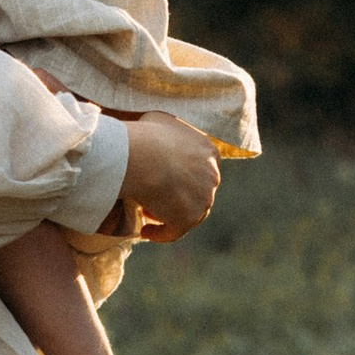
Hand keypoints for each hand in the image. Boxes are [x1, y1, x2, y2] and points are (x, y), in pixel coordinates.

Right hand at [114, 110, 219, 240]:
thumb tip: (161, 136)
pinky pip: (174, 231)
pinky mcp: (188, 218)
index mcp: (209, 152)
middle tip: (155, 195)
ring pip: (190, 213)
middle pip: (198, 191)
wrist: (142, 156)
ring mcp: (203, 199)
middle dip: (179, 194)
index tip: (165, 177)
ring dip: (171, 214)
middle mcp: (212, 176)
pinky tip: (145, 232)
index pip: (201, 168)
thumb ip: (170, 132)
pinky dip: (161, 234)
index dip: (183, 174)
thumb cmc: (147, 135)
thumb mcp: (162, 120)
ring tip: (147, 213)